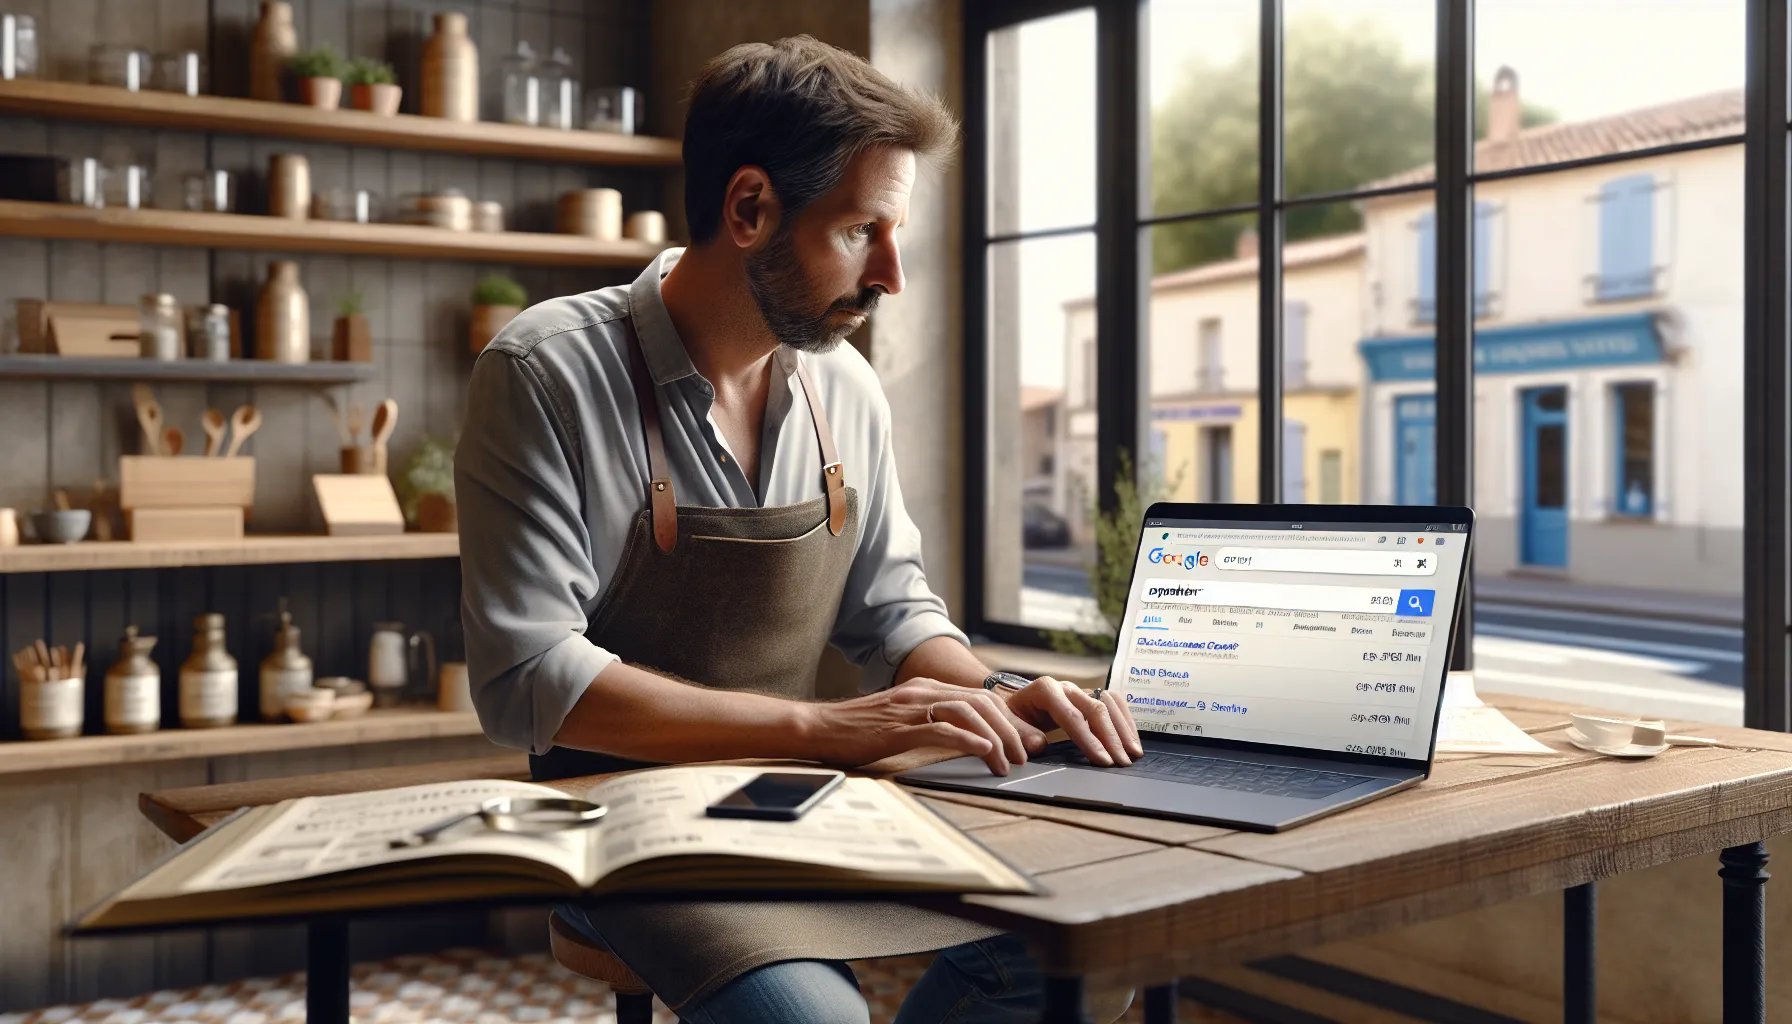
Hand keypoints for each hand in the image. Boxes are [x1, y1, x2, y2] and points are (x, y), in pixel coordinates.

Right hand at [798, 678, 1034, 775]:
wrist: (819, 727)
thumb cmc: (859, 730)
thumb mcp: (901, 719)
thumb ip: (931, 721)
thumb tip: (966, 740)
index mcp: (926, 687)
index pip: (980, 696)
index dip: (1009, 718)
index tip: (1027, 739)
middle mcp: (922, 691)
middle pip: (982, 701)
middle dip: (1011, 728)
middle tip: (1026, 754)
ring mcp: (911, 706)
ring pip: (968, 712)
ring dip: (996, 738)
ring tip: (1008, 763)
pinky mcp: (899, 726)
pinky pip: (942, 728)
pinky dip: (968, 739)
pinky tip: (984, 752)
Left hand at [1001, 676, 1143, 767]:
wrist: (1012, 701)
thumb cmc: (1010, 715)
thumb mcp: (1008, 724)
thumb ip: (1020, 734)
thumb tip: (1039, 745)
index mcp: (1045, 690)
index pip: (1073, 716)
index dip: (1090, 739)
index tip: (1103, 761)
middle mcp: (1066, 686)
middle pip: (1096, 708)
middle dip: (1111, 738)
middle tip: (1122, 762)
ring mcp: (1079, 689)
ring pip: (1110, 703)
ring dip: (1124, 729)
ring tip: (1133, 754)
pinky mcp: (1089, 696)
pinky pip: (1114, 703)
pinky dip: (1125, 720)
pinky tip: (1131, 740)